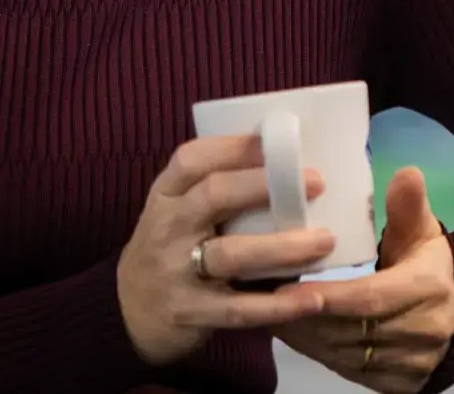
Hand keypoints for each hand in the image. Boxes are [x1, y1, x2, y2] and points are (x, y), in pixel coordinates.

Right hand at [118, 133, 334, 366]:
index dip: (237, 147)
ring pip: (231, 254)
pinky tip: (311, 299)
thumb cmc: (171, 249)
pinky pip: (238, 309)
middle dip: (266, 186)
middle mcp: (167, 227)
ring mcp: (174, 271)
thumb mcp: (178, 212)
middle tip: (317, 183)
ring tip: (325, 241)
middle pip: (214, 196)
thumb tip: (287, 163)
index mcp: (166, 194)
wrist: (128, 313)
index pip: (193, 159)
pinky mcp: (189, 312)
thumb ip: (216, 191)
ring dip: (282, 247)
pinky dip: (277, 305)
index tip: (281, 141)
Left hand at [272, 166, 453, 391]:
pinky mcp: (400, 386)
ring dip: (304, 338)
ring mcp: (412, 365)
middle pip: (351, 330)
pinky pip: (350, 373)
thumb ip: (409, 205)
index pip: (369, 298)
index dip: (327, 296)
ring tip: (269, 313)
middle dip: (303, 317)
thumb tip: (407, 172)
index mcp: (429, 290)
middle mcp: (424, 332)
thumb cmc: (428, 265)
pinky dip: (318, 355)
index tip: (287, 286)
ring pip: (345, 356)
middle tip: (263, 297)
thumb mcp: (422, 231)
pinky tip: (294, 335)